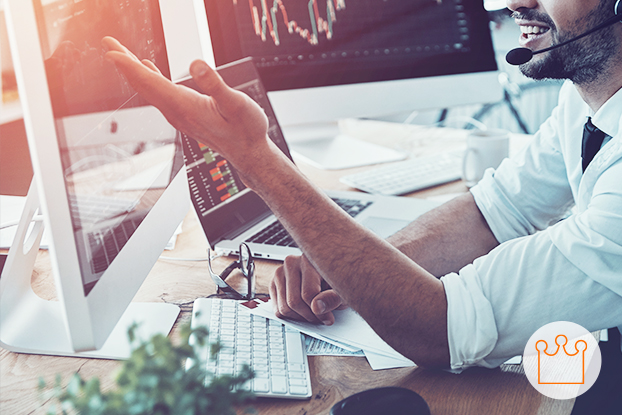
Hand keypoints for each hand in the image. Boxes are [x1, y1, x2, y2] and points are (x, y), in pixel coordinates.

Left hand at [101, 36, 269, 168]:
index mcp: (187, 107)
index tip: (111, 52)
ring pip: (150, 89)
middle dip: (125, 64)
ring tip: (121, 53)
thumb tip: (195, 64)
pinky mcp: (186, 115)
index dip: (130, 67)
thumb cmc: (246, 131)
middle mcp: (178, 113)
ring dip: (134, 70)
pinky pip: (161, 94)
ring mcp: (180, 115)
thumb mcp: (236, 104)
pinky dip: (150, 79)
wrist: (250, 153)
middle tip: (108, 43)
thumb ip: (216, 85)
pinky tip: (147, 69)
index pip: (152, 84)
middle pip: (145, 85)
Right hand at [270, 255, 345, 324]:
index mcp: (308, 260)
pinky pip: (277, 309)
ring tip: (314, 314)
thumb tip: (316, 307)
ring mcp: (280, 272)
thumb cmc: (335, 281)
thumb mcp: (341, 290)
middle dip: (310, 316)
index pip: (308, 294)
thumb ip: (332, 298)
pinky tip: (303, 311)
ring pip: (284, 307)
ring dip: (300, 318)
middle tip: (321, 319)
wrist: (327, 274)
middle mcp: (291, 262)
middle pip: (294, 302)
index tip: (329, 319)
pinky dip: (291, 316)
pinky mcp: (273, 283)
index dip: (320, 312)